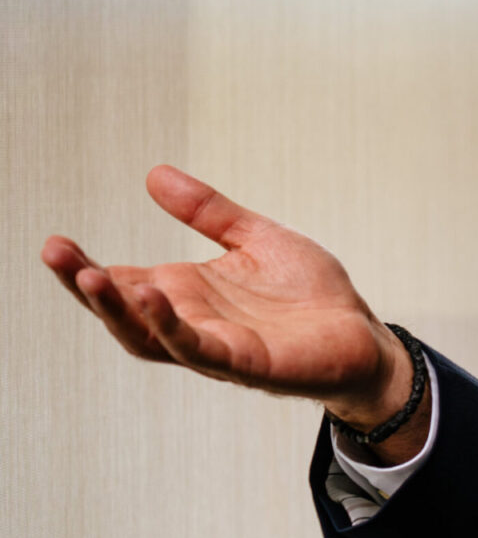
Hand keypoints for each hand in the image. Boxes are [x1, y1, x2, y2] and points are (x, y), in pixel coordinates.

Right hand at [42, 166, 419, 452]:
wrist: (362, 335)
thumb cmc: (309, 296)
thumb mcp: (256, 238)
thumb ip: (208, 211)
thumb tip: (154, 174)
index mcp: (187, 292)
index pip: (122, 280)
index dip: (85, 266)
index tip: (55, 243)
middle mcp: (191, 321)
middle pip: (122, 310)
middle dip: (85, 285)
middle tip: (55, 254)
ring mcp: (215, 346)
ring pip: (150, 335)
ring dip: (118, 309)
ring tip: (91, 277)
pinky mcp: (246, 363)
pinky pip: (200, 349)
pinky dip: (173, 327)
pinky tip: (156, 299)